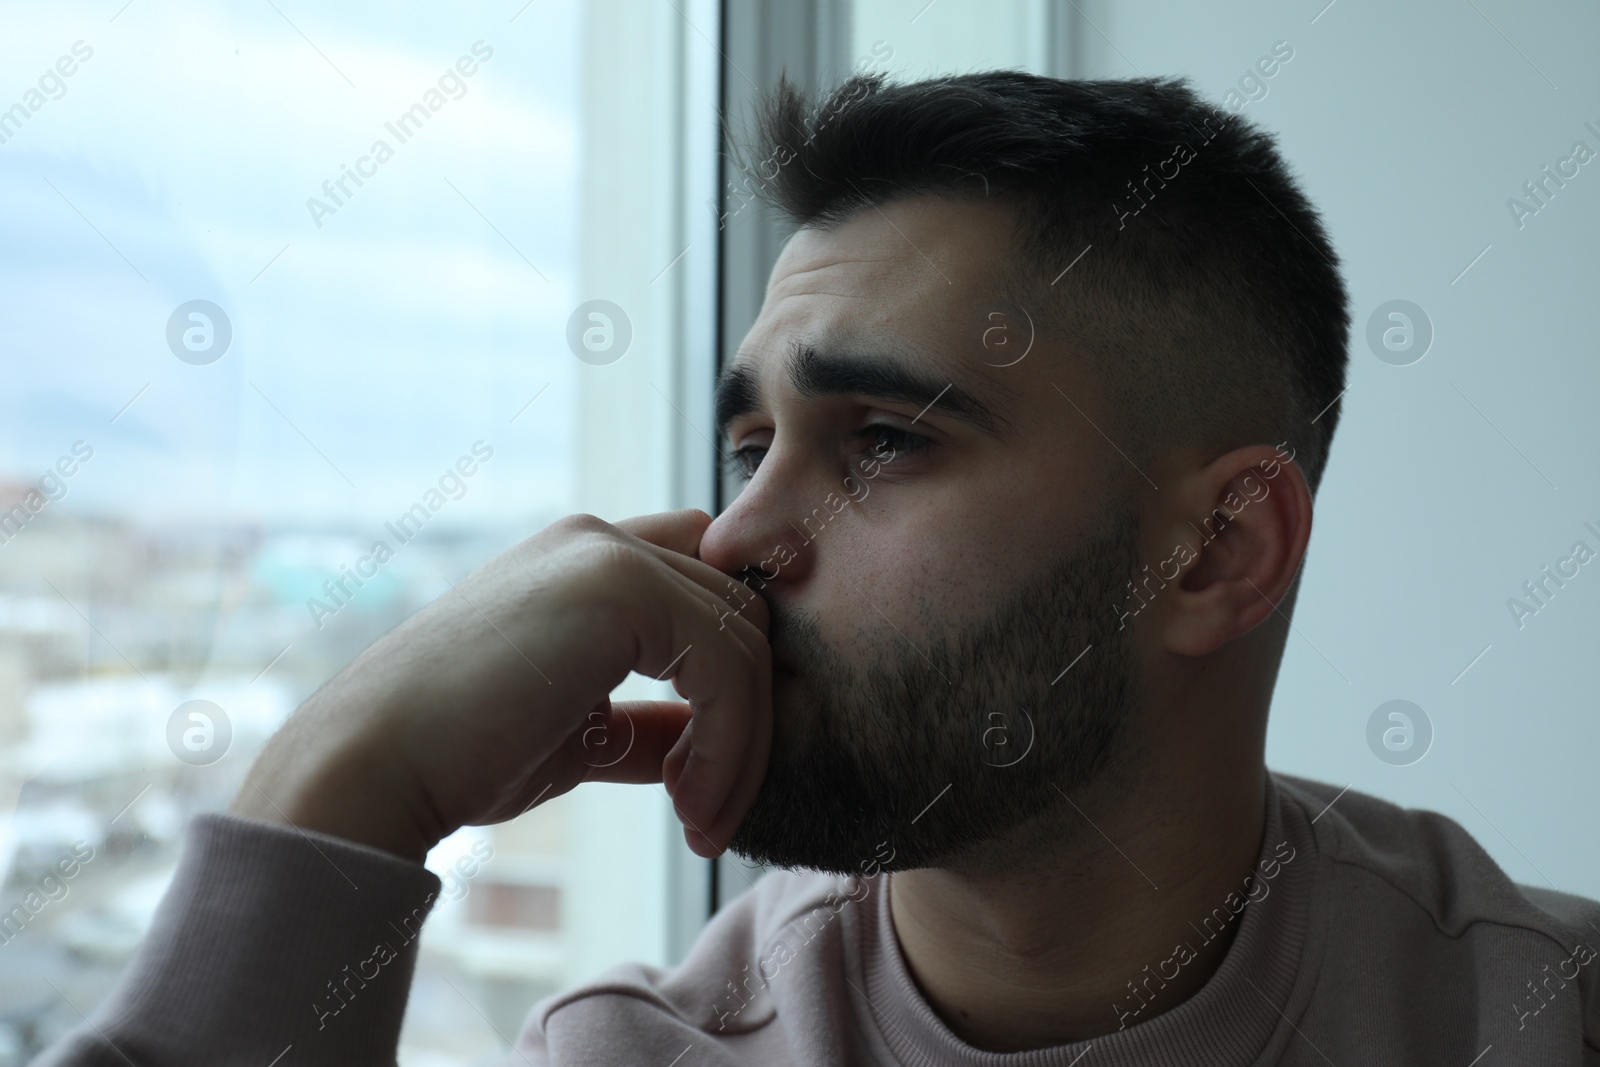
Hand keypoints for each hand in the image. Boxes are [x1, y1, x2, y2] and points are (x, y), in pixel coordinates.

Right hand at [231, 510, 771, 861]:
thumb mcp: (576, 730)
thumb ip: (646, 719)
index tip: (709, 767)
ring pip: (746, 641)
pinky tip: (688, 807)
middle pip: (739, 615)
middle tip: (711, 811)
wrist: (375, 767)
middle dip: (746, 720)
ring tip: (701, 820)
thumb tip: (702, 743)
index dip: (730, 668)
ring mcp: (611, 554)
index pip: (705, 585)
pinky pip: (730, 667)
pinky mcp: (623, 587)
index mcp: (582, 560)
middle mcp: (600, 540)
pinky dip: (728, 748)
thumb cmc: (459, 756)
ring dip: (741, 746)